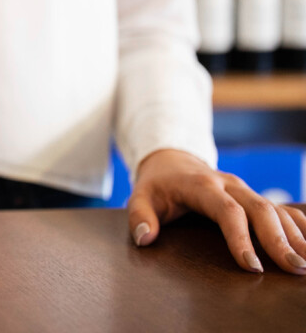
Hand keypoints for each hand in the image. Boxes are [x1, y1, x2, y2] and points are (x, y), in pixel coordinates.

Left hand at [127, 148, 305, 274]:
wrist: (172, 160)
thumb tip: (145, 238)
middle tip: (294, 268)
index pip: (227, 211)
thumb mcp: (139, 196)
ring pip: (276, 209)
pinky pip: (282, 209)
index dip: (241, 238)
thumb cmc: (157, 185)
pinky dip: (299, 226)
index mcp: (202, 184)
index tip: (251, 267)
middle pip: (260, 209)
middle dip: (279, 240)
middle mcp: (230, 184)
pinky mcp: (254, 196)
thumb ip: (139, 216)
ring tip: (304, 264)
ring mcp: (245, 189)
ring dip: (294, 236)